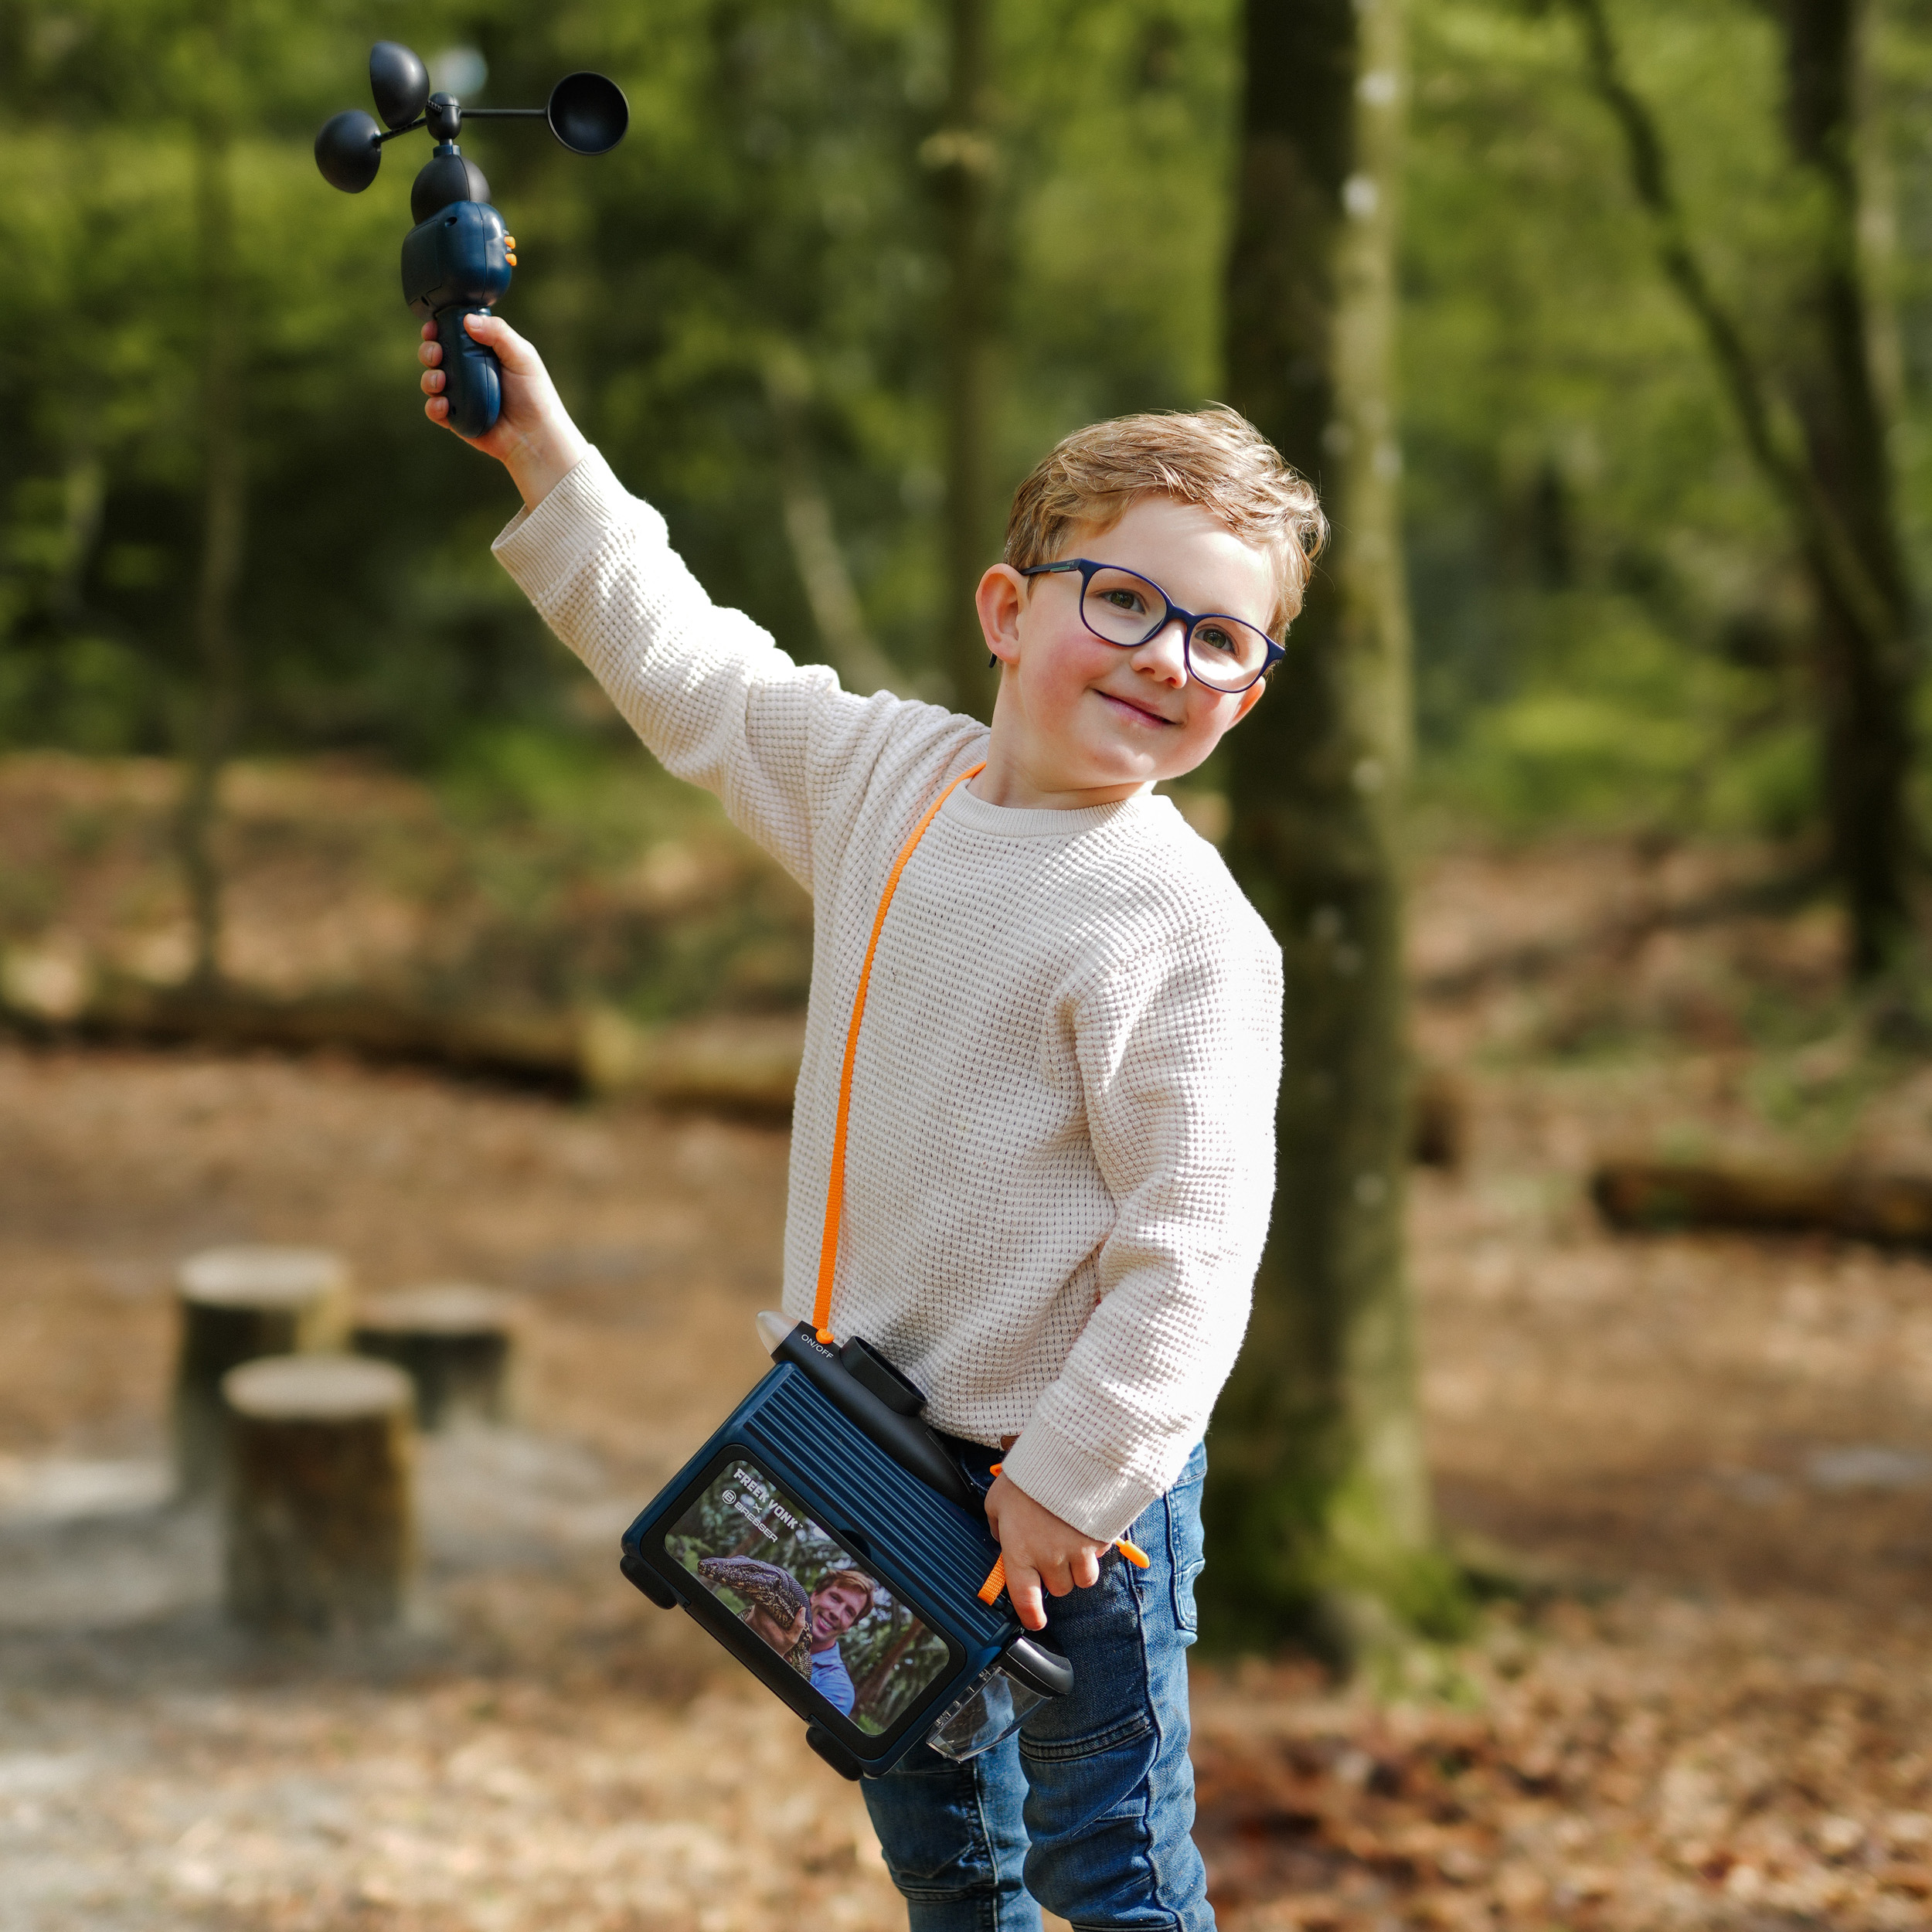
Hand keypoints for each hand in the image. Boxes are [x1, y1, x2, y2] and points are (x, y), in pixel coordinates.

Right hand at [418, 313, 588, 510]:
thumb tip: (467, 320)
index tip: (434, 326)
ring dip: (429, 378)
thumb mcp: (523, 356)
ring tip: (441, 381)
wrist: (536, 436)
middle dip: (429, 351)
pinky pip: (434, 410)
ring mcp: (460, 395)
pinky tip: (445, 405)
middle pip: (436, 355)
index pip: (453, 334)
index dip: (439, 328)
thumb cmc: (534, 395)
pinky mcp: (457, 418)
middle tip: (437, 354)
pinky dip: (434, 406)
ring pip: (431, 381)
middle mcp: (467, 372)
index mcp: (482, 352)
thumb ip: (499, 333)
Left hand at [983, 1471, 1109, 1632]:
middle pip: (1057, 1589)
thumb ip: (998, 1526)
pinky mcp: (1100, 1541)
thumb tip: (1003, 1539)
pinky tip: (1084, 1529)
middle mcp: (1049, 1559)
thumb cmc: (1029, 1476)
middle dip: (1053, 1576)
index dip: (1031, 1615)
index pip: (1025, 1599)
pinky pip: (1099, 1559)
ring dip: (1076, 1569)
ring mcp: (1078, 1552)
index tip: (1034, 1620)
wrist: (1068, 1456)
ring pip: (1082, 1580)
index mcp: (1020, 1552)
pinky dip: (1093, 1552)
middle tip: (1049, 1552)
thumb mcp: (997, 1500)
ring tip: (1069, 1543)